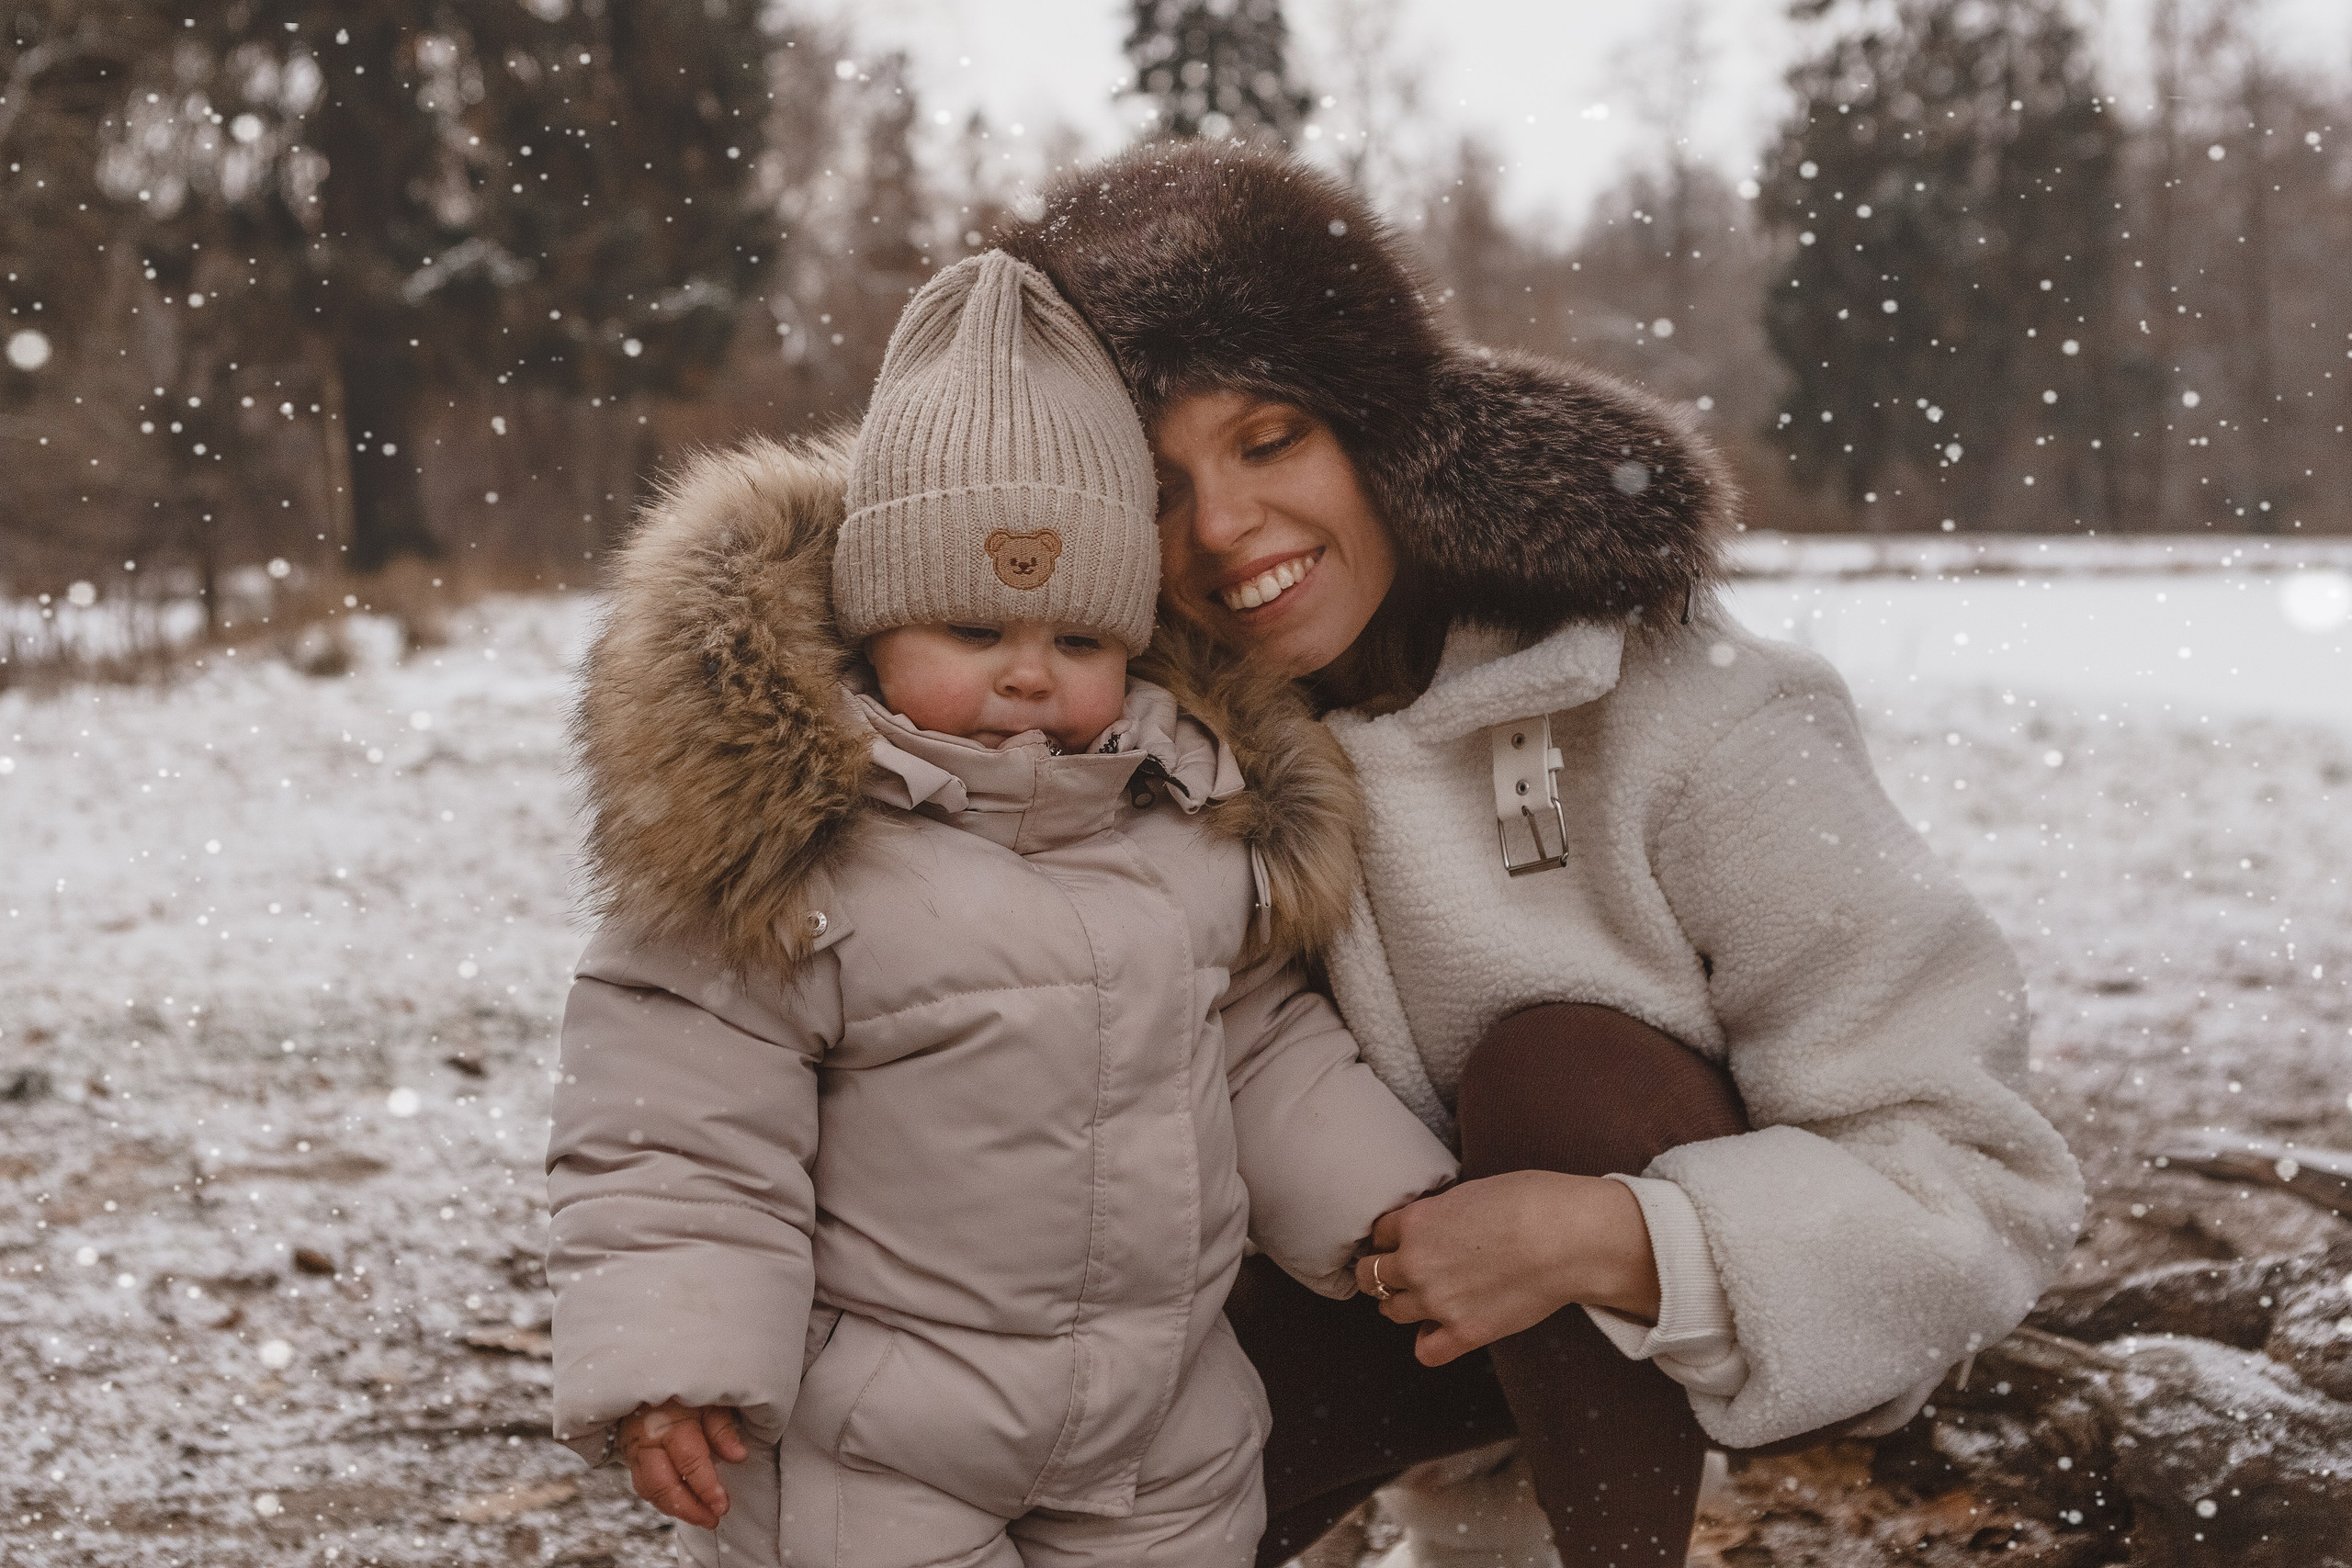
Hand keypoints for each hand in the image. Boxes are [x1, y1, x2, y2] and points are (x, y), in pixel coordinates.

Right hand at [617, 1400, 747, 1528]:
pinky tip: (682, 1504)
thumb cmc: (685, 1389)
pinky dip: (662, 1499)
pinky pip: (644, 1485)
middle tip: (713, 1519)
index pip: (690, 1462)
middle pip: (664, 1484)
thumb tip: (739, 1456)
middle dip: (689, 1508)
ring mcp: (635, 1449)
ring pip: (650, 1489)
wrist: (644, 1375)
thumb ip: (722, 1428)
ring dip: (675, 1509)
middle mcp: (648, 1439)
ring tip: (702, 1517)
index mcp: (671, 1422)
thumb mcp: (709, 1399)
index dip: (707, 1487)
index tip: (722, 1505)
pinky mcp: (630, 1456)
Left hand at [1352, 1170, 1658, 1367]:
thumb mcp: (1472, 1191)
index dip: (1393, 1235)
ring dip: (1403, 1303)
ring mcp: (1437, 1302)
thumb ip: (1442, 1213)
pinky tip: (1440, 1328)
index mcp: (1417, 1222)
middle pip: (1372, 1275)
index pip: (1380, 1232)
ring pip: (1391, 1311)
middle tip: (1406, 1268)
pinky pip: (1426, 1350)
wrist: (1571, 1238)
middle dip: (1386, 1270)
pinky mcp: (1465, 1333)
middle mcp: (1416, 1263)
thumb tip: (1437, 1225)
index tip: (1405, 1238)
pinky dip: (1428, 1341)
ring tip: (1424, 1296)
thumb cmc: (1533, 1201)